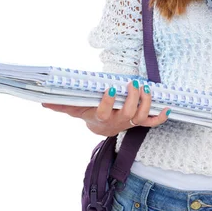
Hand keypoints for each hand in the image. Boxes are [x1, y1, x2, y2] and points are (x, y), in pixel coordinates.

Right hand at [42, 80, 169, 136]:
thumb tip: (43, 102)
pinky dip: (161, 117)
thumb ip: (62, 105)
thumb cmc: (90, 113)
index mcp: (102, 119)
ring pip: (142, 116)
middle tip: (133, 83)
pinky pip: (153, 123)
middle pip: (129, 114)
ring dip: (146, 102)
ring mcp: (130, 123)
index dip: (109, 102)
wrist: (102, 127)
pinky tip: (168, 107)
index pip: (105, 113)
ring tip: (145, 87)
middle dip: (133, 98)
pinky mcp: (140, 122)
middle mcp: (118, 123)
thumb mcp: (76, 109)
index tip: (111, 88)